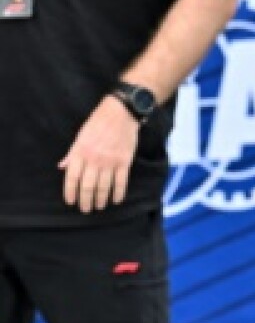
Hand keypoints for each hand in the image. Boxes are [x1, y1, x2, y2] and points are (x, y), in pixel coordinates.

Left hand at [59, 97, 140, 211]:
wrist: (120, 113)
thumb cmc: (98, 122)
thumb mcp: (80, 136)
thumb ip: (72, 153)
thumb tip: (62, 167)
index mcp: (81, 151)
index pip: (72, 177)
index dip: (70, 192)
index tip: (71, 201)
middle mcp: (94, 159)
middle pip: (88, 186)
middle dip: (86, 201)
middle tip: (85, 209)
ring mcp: (110, 161)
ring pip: (104, 187)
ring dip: (101, 200)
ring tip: (99, 206)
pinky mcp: (124, 162)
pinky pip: (121, 182)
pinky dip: (118, 193)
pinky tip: (116, 200)